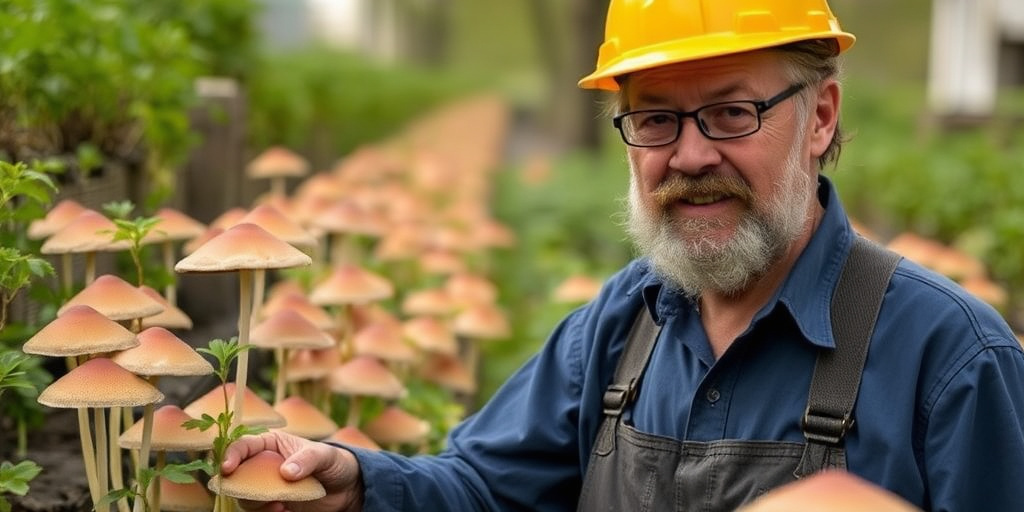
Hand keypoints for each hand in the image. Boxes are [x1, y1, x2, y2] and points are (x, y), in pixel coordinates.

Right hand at [221, 430, 363, 511]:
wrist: (346, 488)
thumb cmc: (334, 462)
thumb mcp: (325, 455)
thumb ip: (307, 459)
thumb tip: (286, 472)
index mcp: (270, 444)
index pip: (243, 445)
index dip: (231, 454)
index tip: (227, 468)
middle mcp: (263, 465)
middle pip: (237, 475)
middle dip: (239, 486)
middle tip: (257, 494)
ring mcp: (267, 487)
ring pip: (245, 497)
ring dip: (256, 503)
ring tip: (281, 504)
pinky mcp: (273, 504)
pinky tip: (285, 511)